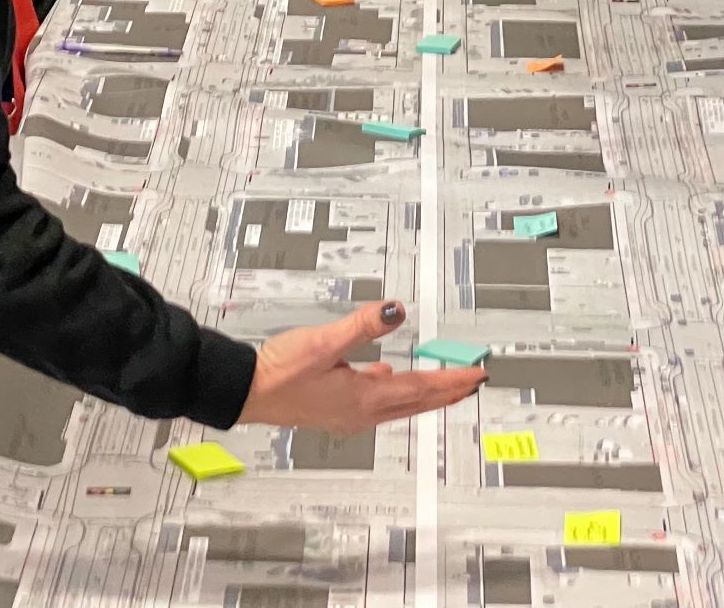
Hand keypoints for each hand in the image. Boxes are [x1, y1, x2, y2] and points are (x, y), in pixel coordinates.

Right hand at [240, 300, 486, 433]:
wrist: (247, 392)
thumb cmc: (279, 372)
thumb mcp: (324, 341)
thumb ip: (363, 325)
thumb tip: (397, 310)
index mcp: (365, 397)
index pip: (421, 388)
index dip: (453, 381)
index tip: (477, 374)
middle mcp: (362, 412)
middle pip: (418, 402)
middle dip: (448, 392)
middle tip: (474, 382)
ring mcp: (349, 414)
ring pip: (401, 405)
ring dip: (427, 394)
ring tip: (446, 385)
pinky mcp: (337, 409)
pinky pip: (380, 402)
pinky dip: (397, 391)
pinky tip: (389, 377)